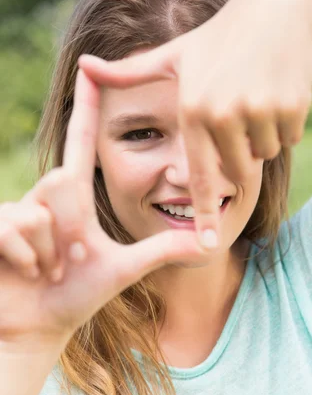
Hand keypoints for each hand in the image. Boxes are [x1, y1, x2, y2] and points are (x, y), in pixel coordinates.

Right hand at [0, 69, 206, 351]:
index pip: (82, 142)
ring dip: (50, 254)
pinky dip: (26, 261)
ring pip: (37, 212)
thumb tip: (209, 243)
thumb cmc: (76, 297)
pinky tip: (26, 273)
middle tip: (71, 262)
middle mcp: (45, 196)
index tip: (90, 67)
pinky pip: (14, 230)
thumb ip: (161, 251)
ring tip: (50, 270)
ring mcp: (16, 210)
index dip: (86, 106)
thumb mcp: (123, 269)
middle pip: (60, 182)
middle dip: (69, 232)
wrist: (37, 327)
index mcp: (76, 198)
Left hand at [78, 0, 311, 248]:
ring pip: (265, 153)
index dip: (203, 215)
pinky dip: (288, 124)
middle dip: (242, 157)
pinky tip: (280, 90)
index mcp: (192, 109)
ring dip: (265, 137)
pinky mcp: (290, 106)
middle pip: (238, 170)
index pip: (199, 177)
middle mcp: (221, 113)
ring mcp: (258, 109)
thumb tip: (85, 66)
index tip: (206, 247)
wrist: (278, 8)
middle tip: (240, 115)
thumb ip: (132, 73)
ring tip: (257, 97)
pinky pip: (290, 137)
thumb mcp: (176, 55)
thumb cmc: (219, 37)